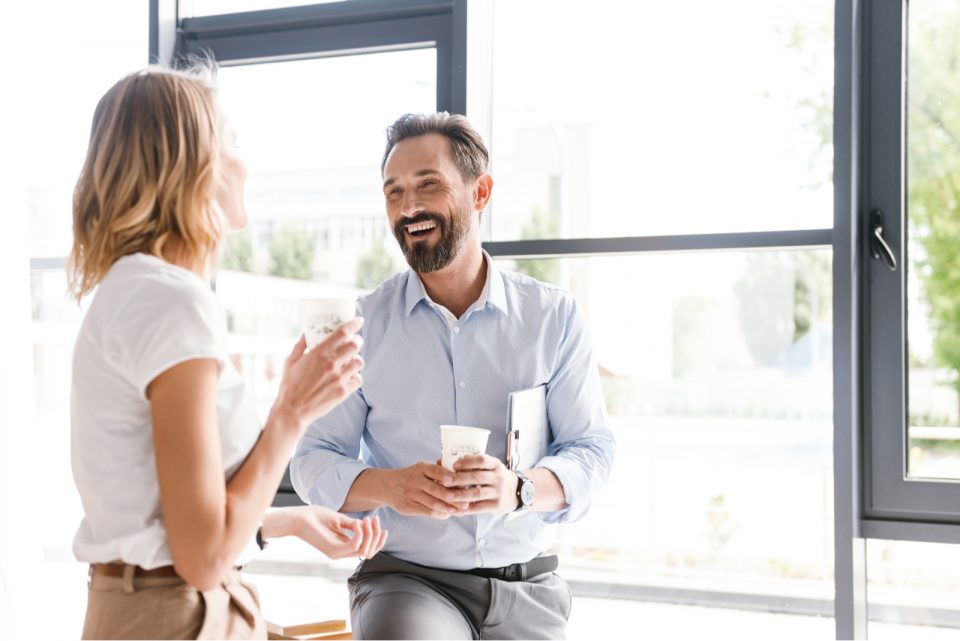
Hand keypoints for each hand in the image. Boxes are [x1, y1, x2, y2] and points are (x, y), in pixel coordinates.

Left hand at [262, 506, 387, 559]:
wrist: (299, 517)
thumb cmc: (317, 517)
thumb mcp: (340, 519)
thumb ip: (353, 525)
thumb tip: (368, 525)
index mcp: (343, 546)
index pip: (367, 550)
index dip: (378, 541)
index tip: (383, 527)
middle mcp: (342, 553)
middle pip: (369, 552)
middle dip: (376, 536)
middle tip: (374, 519)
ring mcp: (337, 553)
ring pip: (364, 551)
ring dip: (370, 534)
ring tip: (367, 520)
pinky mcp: (333, 550)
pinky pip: (354, 546)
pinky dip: (360, 534)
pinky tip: (358, 522)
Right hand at [269, 319, 364, 434]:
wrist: (293, 412)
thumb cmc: (290, 386)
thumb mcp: (290, 362)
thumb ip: (300, 345)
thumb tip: (306, 332)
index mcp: (318, 353)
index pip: (342, 333)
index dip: (354, 324)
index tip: (358, 320)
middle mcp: (331, 364)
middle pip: (355, 345)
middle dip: (358, 340)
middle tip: (355, 341)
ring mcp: (339, 378)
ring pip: (359, 362)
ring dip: (356, 359)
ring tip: (351, 360)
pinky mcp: (343, 391)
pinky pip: (358, 379)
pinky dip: (355, 377)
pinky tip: (348, 377)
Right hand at [385, 462, 468, 518]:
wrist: (387, 486)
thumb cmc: (412, 476)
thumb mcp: (422, 468)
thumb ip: (439, 471)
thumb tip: (461, 475)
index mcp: (421, 468)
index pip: (437, 471)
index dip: (450, 478)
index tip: (462, 484)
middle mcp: (415, 480)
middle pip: (436, 489)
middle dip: (452, 497)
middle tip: (466, 503)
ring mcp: (411, 494)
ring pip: (432, 503)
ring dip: (448, 508)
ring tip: (459, 510)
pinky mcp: (408, 506)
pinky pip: (427, 512)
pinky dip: (439, 513)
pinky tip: (447, 513)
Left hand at [441, 455, 518, 515]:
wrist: (517, 492)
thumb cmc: (496, 478)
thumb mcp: (490, 467)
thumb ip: (471, 465)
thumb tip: (441, 461)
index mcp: (496, 465)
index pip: (482, 460)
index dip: (467, 462)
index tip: (454, 465)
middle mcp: (498, 477)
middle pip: (477, 477)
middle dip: (459, 479)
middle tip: (445, 480)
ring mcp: (498, 492)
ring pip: (477, 493)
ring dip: (460, 495)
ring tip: (447, 495)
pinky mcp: (496, 505)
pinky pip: (479, 507)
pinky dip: (466, 508)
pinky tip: (455, 508)